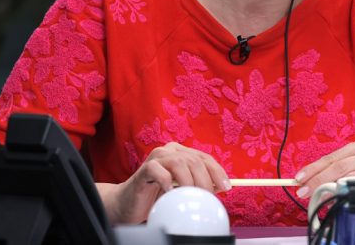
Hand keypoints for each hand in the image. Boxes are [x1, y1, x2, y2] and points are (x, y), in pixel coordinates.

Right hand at [97, 142, 230, 223]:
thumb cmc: (156, 196)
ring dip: (189, 182)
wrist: (128, 204)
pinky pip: (158, 171)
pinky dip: (167, 183)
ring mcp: (156, 157)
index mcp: (181, 153)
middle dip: (205, 180)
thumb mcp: (182, 190)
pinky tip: (170, 193)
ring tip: (191, 196)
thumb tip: (220, 186)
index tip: (227, 186)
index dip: (217, 171)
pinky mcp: (144, 168)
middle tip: (208, 197)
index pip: (204, 158)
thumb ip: (199, 184)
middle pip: (194, 160)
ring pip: (179, 163)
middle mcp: (169, 150)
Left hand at [294, 139, 354, 199]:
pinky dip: (346, 192)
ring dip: (330, 188)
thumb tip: (309, 186)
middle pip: (339, 166)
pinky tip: (337, 196)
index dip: (313, 169)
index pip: (331, 158)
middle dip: (318, 180)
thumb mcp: (347, 170)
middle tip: (304, 191)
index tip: (298, 179)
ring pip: (349, 177)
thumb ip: (330, 175)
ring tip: (317, 196)